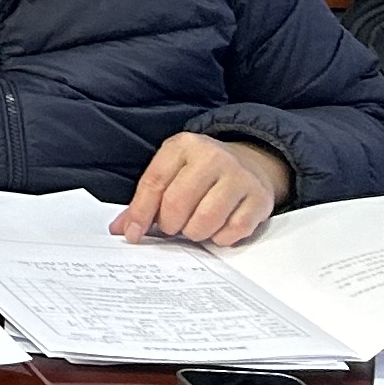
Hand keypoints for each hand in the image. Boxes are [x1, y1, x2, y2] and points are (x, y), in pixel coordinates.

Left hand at [117, 134, 287, 246]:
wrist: (250, 162)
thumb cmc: (201, 172)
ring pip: (206, 219)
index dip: (140, 212)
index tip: (133, 234)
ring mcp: (239, 176)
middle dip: (170, 224)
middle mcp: (212, 156)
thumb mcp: (171, 172)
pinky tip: (217, 229)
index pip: (154, 182)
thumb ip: (146, 199)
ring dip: (194, 233)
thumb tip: (123, 229)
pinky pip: (234, 230)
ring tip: (193, 227)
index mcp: (183, 146)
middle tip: (172, 227)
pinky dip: (220, 238)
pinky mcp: (260, 198)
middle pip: (178, 202)